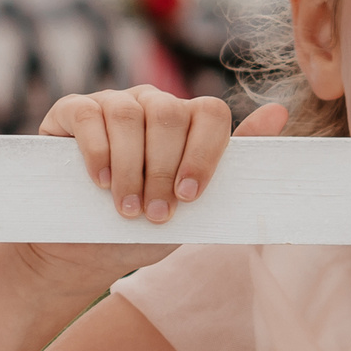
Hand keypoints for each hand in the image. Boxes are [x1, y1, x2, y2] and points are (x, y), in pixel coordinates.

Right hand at [41, 88, 280, 221]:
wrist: (85, 248)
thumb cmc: (144, 225)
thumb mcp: (193, 204)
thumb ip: (231, 160)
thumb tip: (279, 112)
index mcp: (185, 122)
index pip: (210, 113)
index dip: (204, 153)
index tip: (189, 196)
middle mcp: (150, 103)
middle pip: (169, 114)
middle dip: (163, 170)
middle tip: (155, 213)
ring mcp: (110, 102)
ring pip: (128, 115)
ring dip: (130, 169)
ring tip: (126, 208)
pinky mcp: (71, 111)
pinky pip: (89, 116)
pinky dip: (98, 152)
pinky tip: (100, 183)